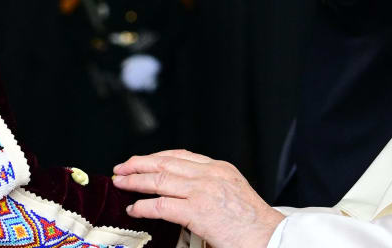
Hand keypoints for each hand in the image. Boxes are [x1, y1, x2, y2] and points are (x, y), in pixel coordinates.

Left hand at [114, 149, 283, 247]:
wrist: (269, 237)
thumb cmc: (253, 223)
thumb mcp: (232, 192)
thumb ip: (211, 185)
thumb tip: (182, 190)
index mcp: (220, 168)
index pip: (180, 154)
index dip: (156, 156)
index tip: (141, 161)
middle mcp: (211, 174)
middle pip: (166, 162)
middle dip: (139, 164)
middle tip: (122, 168)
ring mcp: (204, 191)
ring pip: (160, 180)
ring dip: (136, 181)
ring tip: (121, 184)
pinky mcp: (198, 211)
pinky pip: (162, 205)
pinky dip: (144, 206)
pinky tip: (135, 209)